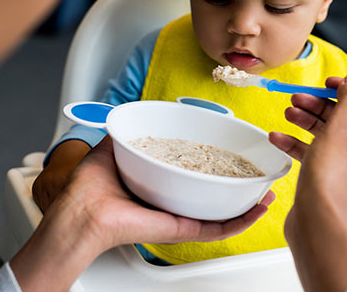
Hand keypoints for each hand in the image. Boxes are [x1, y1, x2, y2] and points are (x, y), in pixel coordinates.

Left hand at [12, 135, 273, 291]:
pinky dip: (240, 220)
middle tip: (257, 175)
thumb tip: (132, 116)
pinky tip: (258, 208)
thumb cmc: (88, 188)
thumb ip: (126, 132)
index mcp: (159, 184)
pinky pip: (216, 228)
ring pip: (222, 214)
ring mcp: (179, 217)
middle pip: (212, 196)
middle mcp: (172, 202)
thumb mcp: (112, 149)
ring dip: (248, 204)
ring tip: (267, 191)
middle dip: (238, 187)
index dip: (215, 167)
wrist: (79, 214)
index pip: (193, 176)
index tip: (232, 155)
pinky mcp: (181, 229)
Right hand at [278, 74, 346, 290]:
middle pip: (346, 119)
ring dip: (306, 121)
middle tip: (299, 98)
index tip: (329, 82)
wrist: (316, 222)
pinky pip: (315, 153)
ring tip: (287, 112)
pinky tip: (276, 137)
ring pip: (328, 135)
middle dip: (320, 106)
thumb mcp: (339, 130)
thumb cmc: (331, 178)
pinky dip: (297, 144)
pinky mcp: (328, 178)